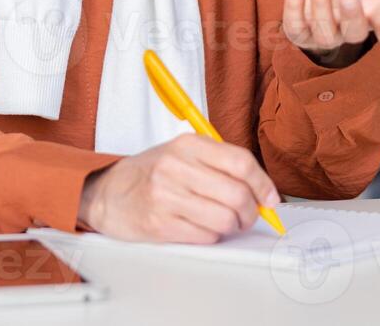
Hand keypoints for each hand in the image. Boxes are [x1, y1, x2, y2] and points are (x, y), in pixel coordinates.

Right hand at [76, 133, 279, 243]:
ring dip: (231, 226)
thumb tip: (263, 192)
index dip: (263, 184)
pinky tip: (201, 227)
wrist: (108, 193)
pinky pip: (205, 236)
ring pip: (224, 219)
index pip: (240, 162)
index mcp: (187, 144)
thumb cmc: (152, 174)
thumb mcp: (183, 154)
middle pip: (236, 194)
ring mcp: (165, 196)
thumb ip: (220, 165)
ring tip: (223, 222)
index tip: (271, 199)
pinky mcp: (159, 224)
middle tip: (247, 216)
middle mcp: (176, 166)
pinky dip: (211, 236)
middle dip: (251, 212)